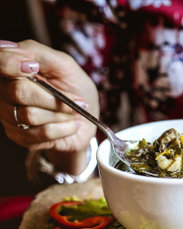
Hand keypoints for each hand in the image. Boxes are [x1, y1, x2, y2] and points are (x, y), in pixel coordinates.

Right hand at [0, 39, 98, 173]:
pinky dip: (65, 128)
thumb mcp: (65, 65)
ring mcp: (9, 115)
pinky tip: (70, 124)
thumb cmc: (75, 88)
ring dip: (62, 114)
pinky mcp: (20, 136)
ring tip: (73, 112)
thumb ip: (39, 54)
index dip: (11, 64)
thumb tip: (16, 52)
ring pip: (31, 115)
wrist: (87, 119)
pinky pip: (42, 133)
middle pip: (18, 92)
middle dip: (54, 97)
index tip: (33, 67)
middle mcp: (5, 91)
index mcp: (13, 68)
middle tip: (76, 100)